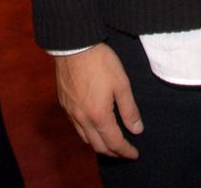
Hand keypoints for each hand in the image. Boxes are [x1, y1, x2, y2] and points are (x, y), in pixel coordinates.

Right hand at [55, 43, 142, 158]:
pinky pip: (76, 127)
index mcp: (98, 115)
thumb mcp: (121, 83)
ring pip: (85, 138)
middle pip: (98, 146)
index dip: (126, 151)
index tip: (134, 154)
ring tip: (111, 142)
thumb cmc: (100, 62)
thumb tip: (137, 129)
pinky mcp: (64, 104)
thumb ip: (129, 109)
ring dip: (99, 144)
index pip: (114, 142)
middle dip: (113, 153)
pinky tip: (94, 126)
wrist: (74, 46)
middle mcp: (82, 119)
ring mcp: (71, 112)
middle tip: (125, 152)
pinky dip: (87, 133)